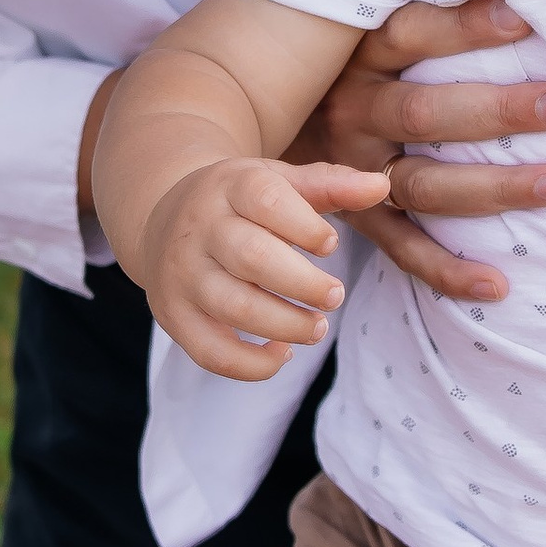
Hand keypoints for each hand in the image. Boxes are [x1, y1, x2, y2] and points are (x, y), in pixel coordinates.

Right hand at [143, 155, 392, 378]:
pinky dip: (251, 364)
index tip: (330, 244)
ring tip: (317, 327)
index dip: (305, 226)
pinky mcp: (174, 315)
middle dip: (303, 283)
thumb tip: (382, 186)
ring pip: (233, 306)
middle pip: (251, 257)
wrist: (163, 218)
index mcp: (230, 185)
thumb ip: (330, 185)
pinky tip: (281, 352)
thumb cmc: (239, 203)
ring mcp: (182, 274)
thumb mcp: (279, 182)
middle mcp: (200, 227)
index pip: (266, 200)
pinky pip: (211, 352)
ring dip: (285, 324)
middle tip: (335, 296)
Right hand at [284, 0, 545, 306]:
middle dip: (498, 111)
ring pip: (425, 184)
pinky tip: (498, 283)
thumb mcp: (362, 30)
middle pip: (425, 114)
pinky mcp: (356, 220)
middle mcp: (352, 114)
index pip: (411, 34)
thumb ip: (426, 10)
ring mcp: (351, 173)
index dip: (465, 26)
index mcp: (358, 58)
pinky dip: (448, 271)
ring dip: (496, 187)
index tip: (525, 16)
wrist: (258, 136)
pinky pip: (403, 250)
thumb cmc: (340, 70)